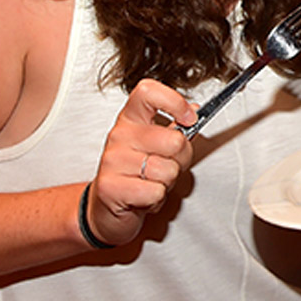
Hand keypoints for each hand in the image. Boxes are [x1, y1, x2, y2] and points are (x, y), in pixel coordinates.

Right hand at [82, 78, 195, 246]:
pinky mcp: (111, 187)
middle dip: (181, 159)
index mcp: (131, 119)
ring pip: (167, 170)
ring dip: (167, 182)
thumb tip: (194, 109)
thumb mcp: (153, 146)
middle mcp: (120, 135)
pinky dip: (156, 199)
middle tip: (168, 166)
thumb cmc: (133, 174)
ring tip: (152, 182)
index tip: (188, 118)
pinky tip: (144, 196)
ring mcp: (113, 160)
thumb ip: (174, 128)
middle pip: (173, 140)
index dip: (174, 102)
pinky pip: (155, 192)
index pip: (148, 92)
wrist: (105, 207)